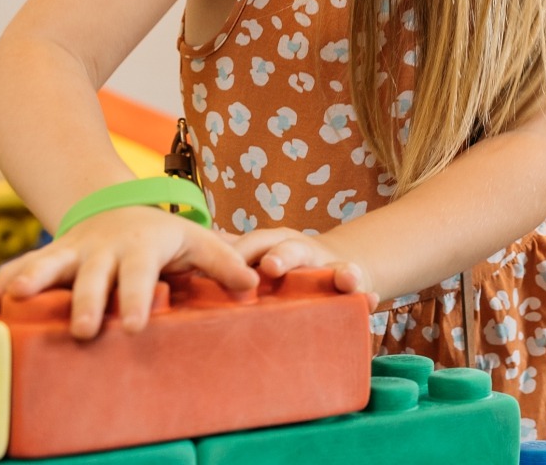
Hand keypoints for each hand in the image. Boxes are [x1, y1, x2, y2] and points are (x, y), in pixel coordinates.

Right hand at [0, 206, 258, 339]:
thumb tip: (254, 285)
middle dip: (89, 301)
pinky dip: (4, 280)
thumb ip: (223, 263)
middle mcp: (104, 249)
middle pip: (95, 276)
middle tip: (86, 330)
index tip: (137, 326)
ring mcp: (73, 251)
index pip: (142, 275)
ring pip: (51, 264)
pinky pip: (23, 267)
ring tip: (17, 298)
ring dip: (35, 279)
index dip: (139, 299)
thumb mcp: (196, 242)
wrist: (116, 206)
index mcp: (142, 247)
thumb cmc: (164, 236)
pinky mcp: (49, 257)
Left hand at [227, 229, 377, 307]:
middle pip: (289, 250)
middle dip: (282, 257)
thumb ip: (223, 263)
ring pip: (333, 266)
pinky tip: (371, 299)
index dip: (235, 254)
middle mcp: (297, 251)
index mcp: (266, 246)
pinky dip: (365, 293)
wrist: (333, 271)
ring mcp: (325, 266)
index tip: (221, 262)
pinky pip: (360, 287)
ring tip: (346, 280)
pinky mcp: (348, 284)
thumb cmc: (280, 272)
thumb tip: (173, 268)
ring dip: (339, 272)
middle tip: (272, 267)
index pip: (246, 247)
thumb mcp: (250, 262)